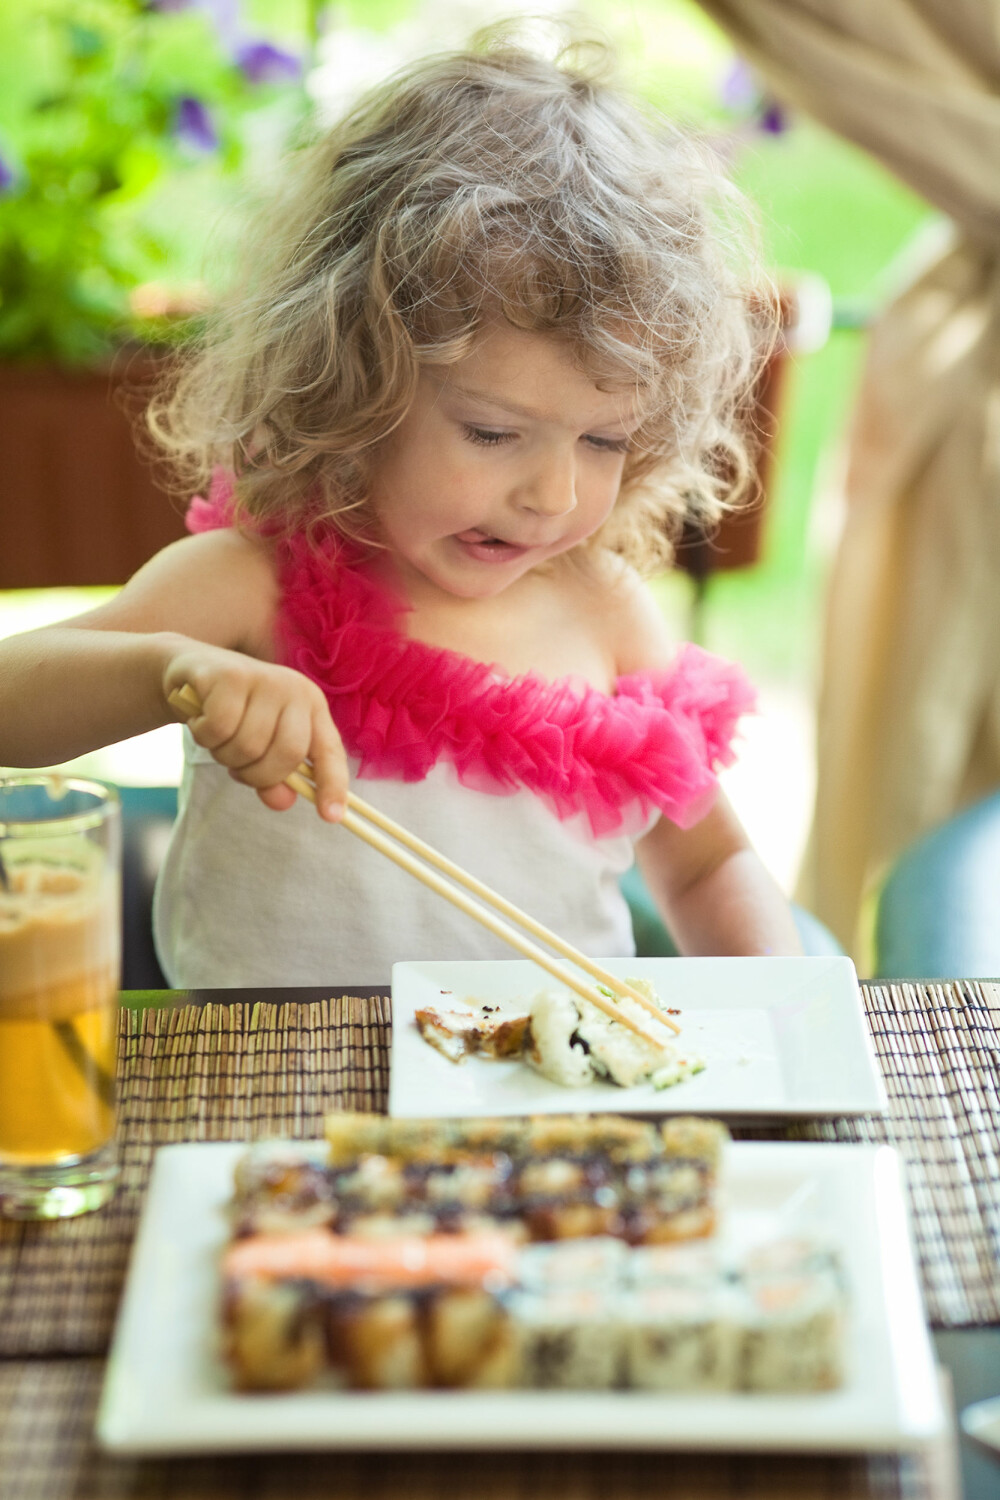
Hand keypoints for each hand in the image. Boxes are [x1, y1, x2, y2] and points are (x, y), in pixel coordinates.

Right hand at [163, 646, 347, 820]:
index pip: (330, 751)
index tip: (331, 816)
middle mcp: (294, 689)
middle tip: (236, 766)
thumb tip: (282, 801)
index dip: (333, 785)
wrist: (192, 671)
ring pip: (249, 745)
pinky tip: (201, 719)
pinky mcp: (229, 676)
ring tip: (218, 736)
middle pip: (288, 754)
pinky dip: (205, 736)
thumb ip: (273, 777)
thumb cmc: (232, 714)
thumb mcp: (258, 748)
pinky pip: (219, 729)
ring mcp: (264, 678)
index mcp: (311, 707)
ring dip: (225, 754)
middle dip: (257, 775)